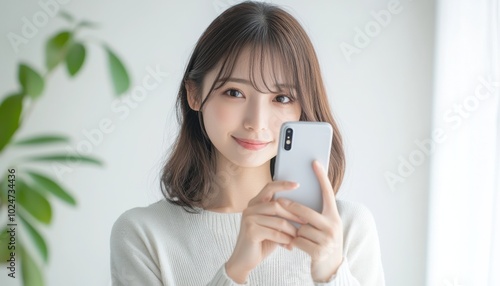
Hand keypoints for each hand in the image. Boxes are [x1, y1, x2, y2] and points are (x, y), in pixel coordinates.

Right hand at [225, 181, 304, 282]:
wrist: (244, 261)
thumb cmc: (261, 243)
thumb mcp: (271, 227)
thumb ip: (280, 217)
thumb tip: (302, 212)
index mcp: (255, 204)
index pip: (269, 187)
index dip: (283, 185)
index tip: (297, 184)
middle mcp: (250, 208)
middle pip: (277, 205)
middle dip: (293, 214)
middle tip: (305, 222)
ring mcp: (249, 219)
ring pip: (278, 221)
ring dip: (291, 231)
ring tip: (297, 238)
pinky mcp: (251, 231)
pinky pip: (275, 233)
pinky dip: (285, 240)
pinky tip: (289, 246)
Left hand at [277, 160, 343, 281]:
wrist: (331, 266)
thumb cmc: (322, 241)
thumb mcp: (323, 225)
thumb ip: (315, 212)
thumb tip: (298, 194)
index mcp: (334, 215)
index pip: (327, 192)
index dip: (321, 177)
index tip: (314, 162)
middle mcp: (333, 225)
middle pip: (305, 211)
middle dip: (290, 208)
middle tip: (278, 202)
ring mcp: (327, 239)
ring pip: (299, 227)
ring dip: (294, 231)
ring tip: (299, 236)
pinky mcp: (319, 251)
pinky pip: (297, 241)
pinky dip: (292, 243)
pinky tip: (296, 246)